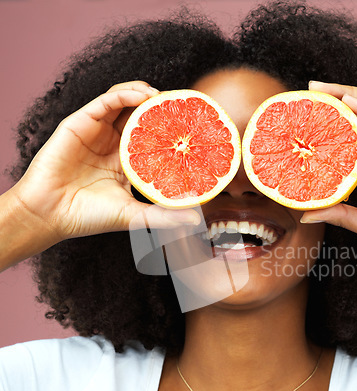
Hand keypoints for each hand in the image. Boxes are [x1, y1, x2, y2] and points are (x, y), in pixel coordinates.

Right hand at [10, 81, 198, 243]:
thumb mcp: (135, 215)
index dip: (170, 130)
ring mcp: (97, 131)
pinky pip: (107, 101)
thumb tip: (196, 220)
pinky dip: (126, 94)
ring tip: (165, 97)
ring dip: (145, 94)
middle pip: (140, 116)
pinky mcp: (81, 122)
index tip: (193, 128)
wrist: (51, 213)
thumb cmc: (89, 216)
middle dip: (161, 108)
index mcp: (126, 162)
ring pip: (124, 102)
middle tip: (182, 106)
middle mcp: (113, 144)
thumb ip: (164, 215)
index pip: (152, 138)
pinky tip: (144, 95)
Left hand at [301, 82, 356, 246]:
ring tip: (320, 88)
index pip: (346, 141)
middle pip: (356, 118)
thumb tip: (305, 216)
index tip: (300, 127)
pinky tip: (348, 101)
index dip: (325, 132)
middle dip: (332, 103)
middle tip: (306, 94)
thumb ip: (340, 216)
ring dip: (346, 96)